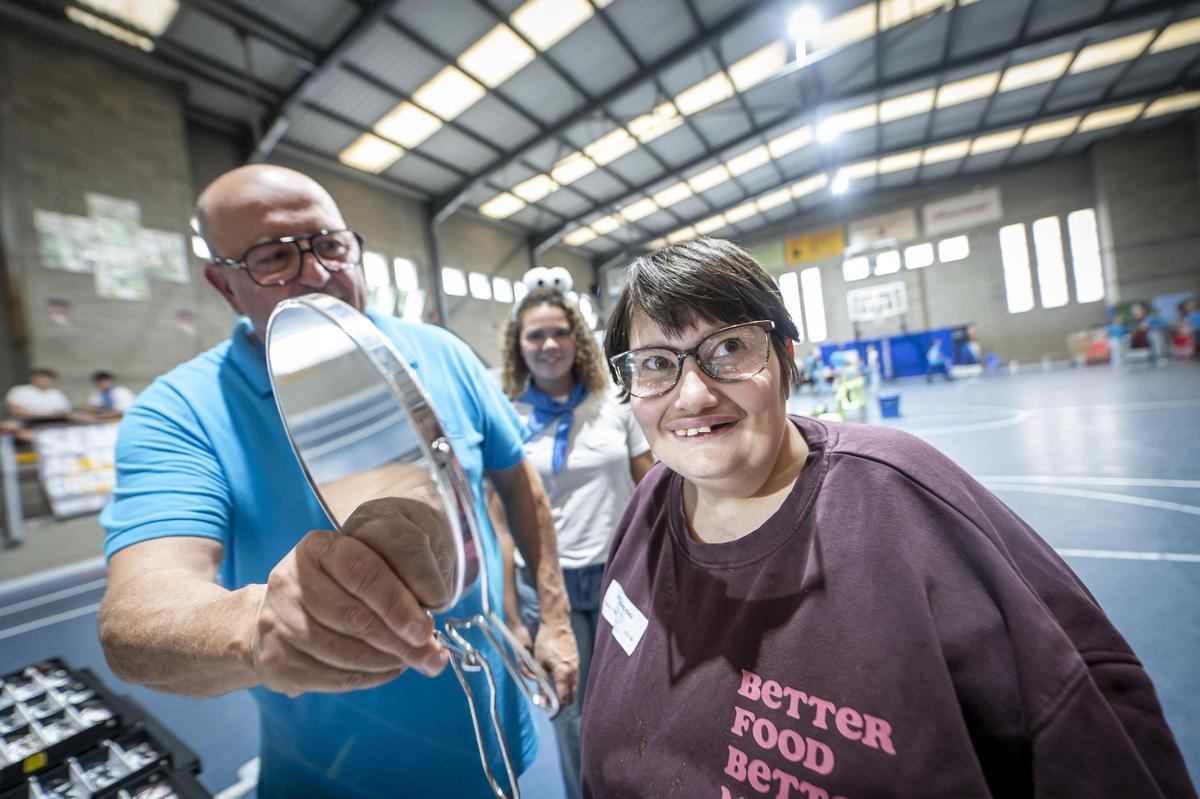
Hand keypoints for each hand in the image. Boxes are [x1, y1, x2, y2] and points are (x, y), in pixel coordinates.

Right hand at [249, 496, 456, 697]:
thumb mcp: (359, 571)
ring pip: (346, 651)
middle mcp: (291, 578)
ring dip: (387, 661)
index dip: (398, 602)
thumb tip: (431, 631)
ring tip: (411, 661)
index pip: (363, 570)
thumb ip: (394, 588)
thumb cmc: (334, 590)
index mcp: (319, 547)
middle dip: (400, 640)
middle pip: (356, 616)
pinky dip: (368, 678)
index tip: (427, 626)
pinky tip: (387, 670)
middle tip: (430, 653)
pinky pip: (333, 676)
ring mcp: (278, 619)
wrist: (273, 617)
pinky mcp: (275, 656)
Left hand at [533, 620, 578, 713]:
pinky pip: (574, 679)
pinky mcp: (576, 661)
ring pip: (574, 688)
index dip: (556, 710)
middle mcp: (573, 671)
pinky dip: (567, 684)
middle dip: (561, 704)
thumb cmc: (545, 641)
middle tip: (550, 706)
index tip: (550, 716)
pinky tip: (557, 681)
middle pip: (571, 697)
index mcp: (564, 673)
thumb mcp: (539, 663)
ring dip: (565, 694)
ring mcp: (577, 666)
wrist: (557, 623)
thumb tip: (542, 698)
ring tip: (552, 694)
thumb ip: (542, 682)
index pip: (563, 699)